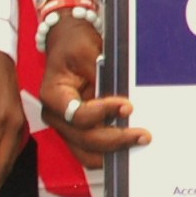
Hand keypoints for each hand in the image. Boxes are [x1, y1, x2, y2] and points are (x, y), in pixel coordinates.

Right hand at [37, 15, 148, 169]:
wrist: (70, 43)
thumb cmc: (75, 45)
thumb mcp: (86, 51)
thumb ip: (100, 75)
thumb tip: (120, 99)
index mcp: (53, 95)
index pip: (76, 115)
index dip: (103, 114)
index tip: (126, 106)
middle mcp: (57, 116)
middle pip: (84, 139)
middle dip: (115, 140)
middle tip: (142, 135)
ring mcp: (67, 127)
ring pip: (88, 153)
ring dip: (114, 151)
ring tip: (138, 142)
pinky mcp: (80, 131)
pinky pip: (94, 150)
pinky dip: (111, 151)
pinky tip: (129, 143)